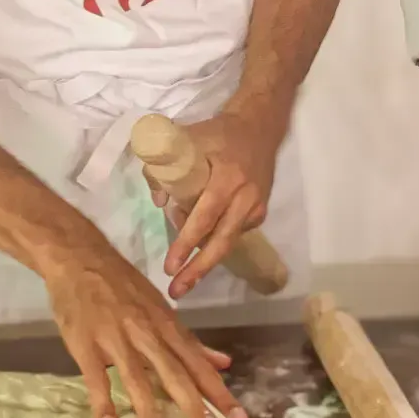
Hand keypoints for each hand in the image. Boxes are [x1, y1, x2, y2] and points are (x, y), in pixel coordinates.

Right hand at [42, 249, 249, 417]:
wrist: (79, 257)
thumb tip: (224, 363)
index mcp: (166, 326)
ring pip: (136, 375)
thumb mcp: (161, 307)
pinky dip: (102, 399)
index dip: (219, 391)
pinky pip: (95, 376)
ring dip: (149, 406)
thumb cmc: (123, 285)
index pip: (198, 363)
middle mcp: (146, 333)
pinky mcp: (86, 343)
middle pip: (174, 371)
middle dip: (195, 403)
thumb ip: (189, 341)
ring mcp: (115, 338)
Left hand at [159, 106, 282, 300]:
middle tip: (176, 290)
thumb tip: (157, 201)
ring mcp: (256, 206)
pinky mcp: (261, 211)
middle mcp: (245, 196)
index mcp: (227, 177)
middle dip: (198, 269)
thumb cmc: (218, 133)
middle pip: (221, 241)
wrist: (259, 127)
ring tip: (183, 280)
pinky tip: (200, 248)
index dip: (187, 242)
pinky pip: (234, 232)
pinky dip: (216, 241)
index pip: (205, 216)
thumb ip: (165, 167)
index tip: (170, 265)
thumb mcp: (187, 139)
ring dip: (205, 261)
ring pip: (228, 241)